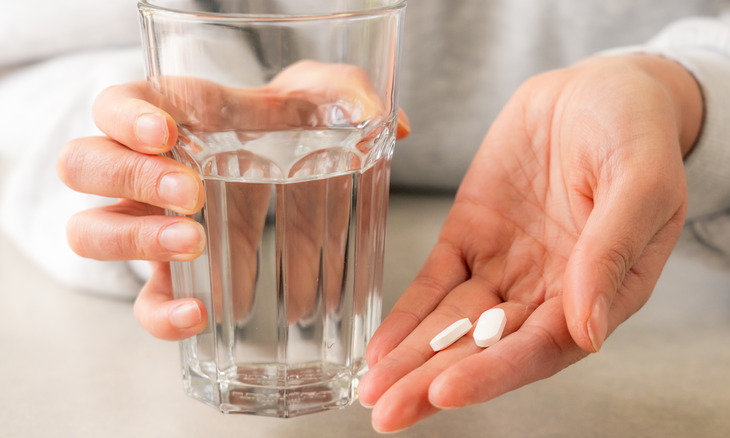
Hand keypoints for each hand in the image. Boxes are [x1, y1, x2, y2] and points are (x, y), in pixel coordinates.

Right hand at [57, 61, 409, 340]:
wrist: (292, 172)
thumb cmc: (292, 125)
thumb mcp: (320, 96)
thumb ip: (352, 96)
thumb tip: (396, 126)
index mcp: (174, 115)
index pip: (117, 105)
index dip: (126, 117)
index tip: (167, 134)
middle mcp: (147, 169)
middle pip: (85, 165)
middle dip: (130, 179)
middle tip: (190, 193)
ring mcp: (150, 225)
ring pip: (91, 232)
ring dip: (135, 242)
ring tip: (194, 243)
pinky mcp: (171, 276)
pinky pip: (143, 300)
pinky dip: (160, 313)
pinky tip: (199, 314)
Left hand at [358, 54, 702, 431]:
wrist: (597, 89)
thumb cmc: (636, 132)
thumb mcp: (642, 182)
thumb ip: (612, 251)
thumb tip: (589, 329)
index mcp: (599, 292)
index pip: (542, 347)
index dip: (495, 372)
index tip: (446, 390)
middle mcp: (547, 292)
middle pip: (487, 350)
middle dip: (435, 381)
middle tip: (388, 412)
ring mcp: (505, 266)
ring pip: (453, 325)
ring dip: (411, 358)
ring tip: (372, 389)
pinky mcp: (471, 236)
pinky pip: (435, 282)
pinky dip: (407, 314)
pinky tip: (381, 346)